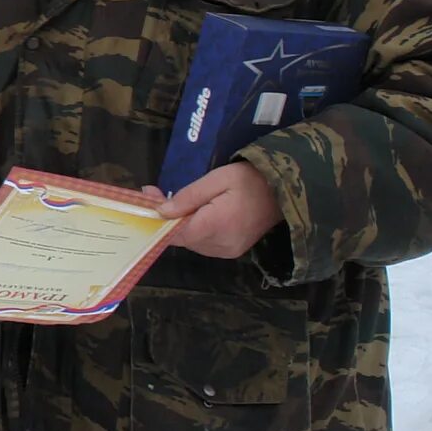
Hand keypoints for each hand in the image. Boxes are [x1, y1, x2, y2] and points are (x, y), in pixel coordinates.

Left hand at [159, 162, 282, 259]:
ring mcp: (227, 251)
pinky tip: (196, 213)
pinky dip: (196, 229)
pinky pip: (204, 243)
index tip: (147, 199)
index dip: (158, 219)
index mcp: (216, 227)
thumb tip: (162, 211)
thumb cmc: (250, 180)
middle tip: (155, 194)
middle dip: (167, 218)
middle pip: (182, 238)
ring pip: (192, 241)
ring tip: (177, 202)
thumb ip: (188, 197)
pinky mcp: (232, 251)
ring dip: (181, 224)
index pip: (175, 233)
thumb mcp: (217, 179)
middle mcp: (220, 245)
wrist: (284, 192)